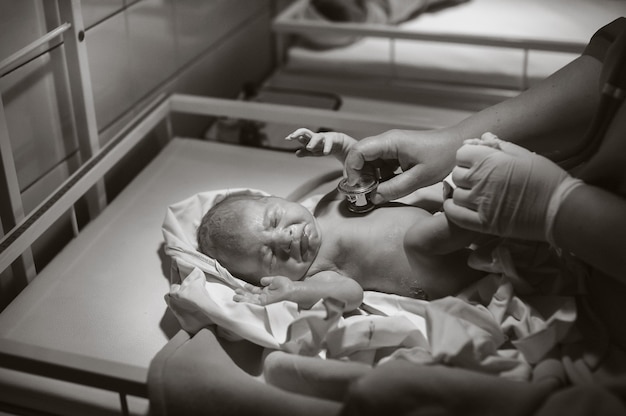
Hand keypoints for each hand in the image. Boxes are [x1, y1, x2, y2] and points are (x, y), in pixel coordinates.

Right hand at [233, 276, 293, 305]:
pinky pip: (254, 303)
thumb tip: (261, 280)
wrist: (292, 291)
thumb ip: (267, 280)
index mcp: (266, 292)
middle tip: (235, 292)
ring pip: (251, 301)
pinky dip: (247, 302)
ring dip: (243, 299)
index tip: (243, 286)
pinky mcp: (264, 304)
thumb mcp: (275, 280)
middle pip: (251, 296)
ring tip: (235, 297)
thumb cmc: (286, 285)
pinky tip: (241, 300)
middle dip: (243, 295)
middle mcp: (264, 297)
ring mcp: (264, 301)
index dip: (249, 289)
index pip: (255, 291)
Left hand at [285, 128, 355, 160]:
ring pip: (317, 137)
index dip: (294, 135)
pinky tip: (325, 153)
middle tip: (293, 137)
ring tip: (309, 148)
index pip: (301, 134)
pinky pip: (329, 143)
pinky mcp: (334, 139)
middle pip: (306, 132)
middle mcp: (316, 136)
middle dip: (299, 133)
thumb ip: (305, 152)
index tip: (288, 138)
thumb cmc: (324, 146)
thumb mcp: (314, 151)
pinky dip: (327, 147)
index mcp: (310, 138)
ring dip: (313, 142)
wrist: (340, 143)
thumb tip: (296, 153)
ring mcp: (325, 137)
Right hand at [344, 129, 460, 203]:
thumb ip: (394, 189)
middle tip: (365, 193)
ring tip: (377, 192)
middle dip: (359, 175)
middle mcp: (387, 142)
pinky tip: (387, 187)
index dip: (352, 169)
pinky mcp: (395, 154)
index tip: (355, 186)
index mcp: (390, 142)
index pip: (358, 151)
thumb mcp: (419, 178)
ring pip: (368, 162)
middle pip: (360, 156)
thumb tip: (373, 198)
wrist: (458, 146)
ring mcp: (390, 147)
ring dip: (369, 177)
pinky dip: (379, 177)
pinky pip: (379, 165)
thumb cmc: (443, 156)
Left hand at [444, 133, 582, 242]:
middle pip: (456, 173)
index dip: (468, 156)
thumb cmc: (546, 179)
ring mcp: (480, 202)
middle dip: (464, 174)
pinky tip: (460, 206)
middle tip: (477, 178)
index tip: (476, 161)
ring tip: (474, 193)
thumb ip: (500, 146)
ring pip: (455, 193)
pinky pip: (454, 214)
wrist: (560, 209)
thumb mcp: (525, 155)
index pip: (461, 153)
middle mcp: (481, 180)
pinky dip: (452, 209)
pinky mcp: (483, 223)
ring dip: (461, 192)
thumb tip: (483, 137)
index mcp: (491, 160)